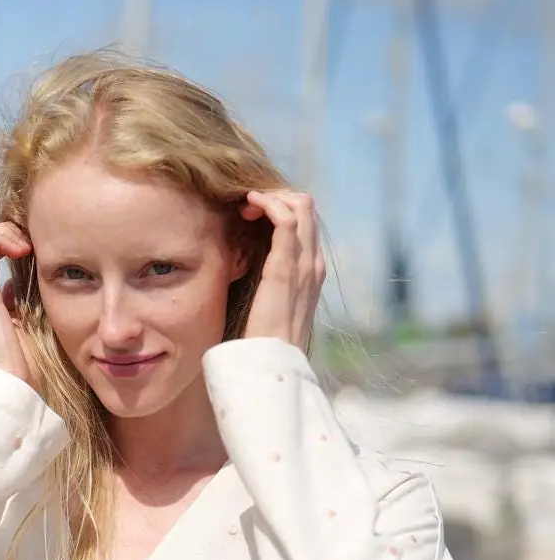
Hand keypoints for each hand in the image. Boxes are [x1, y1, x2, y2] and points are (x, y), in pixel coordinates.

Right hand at [0, 223, 34, 383]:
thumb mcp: (21, 327)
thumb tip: (13, 286)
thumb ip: (14, 305)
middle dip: (3, 232)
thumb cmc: (22, 367)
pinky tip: (22, 252)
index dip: (3, 242)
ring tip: (25, 246)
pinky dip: (0, 241)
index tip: (30, 251)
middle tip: (29, 243)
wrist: (11, 387)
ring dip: (1, 233)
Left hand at [239, 189, 324, 351]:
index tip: (252, 214)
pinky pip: (285, 219)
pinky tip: (248, 205)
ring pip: (299, 205)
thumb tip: (249, 268)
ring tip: (245, 206)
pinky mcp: (285, 268)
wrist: (272, 364)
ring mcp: (304, 264)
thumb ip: (271, 285)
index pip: (306, 221)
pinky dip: (267, 203)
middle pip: (306, 206)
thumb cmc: (266, 340)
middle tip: (246, 207)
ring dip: (269, 197)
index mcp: (311, 272)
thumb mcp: (272, 307)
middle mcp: (313, 263)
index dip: (280, 207)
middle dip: (275, 196)